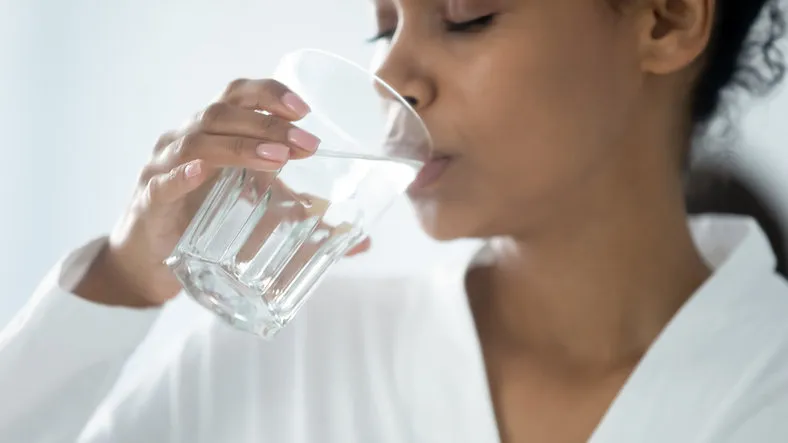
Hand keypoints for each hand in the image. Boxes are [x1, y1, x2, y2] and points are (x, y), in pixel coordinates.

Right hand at [75, 79, 369, 306]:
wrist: (153, 260)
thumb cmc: (206, 220)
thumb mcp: (259, 211)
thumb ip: (307, 220)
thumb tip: (363, 242)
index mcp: (214, 132)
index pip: (239, 96)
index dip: (270, 94)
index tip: (305, 110)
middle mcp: (186, 139)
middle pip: (223, 113)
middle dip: (268, 124)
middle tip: (308, 145)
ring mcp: (163, 168)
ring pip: (197, 141)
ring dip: (240, 146)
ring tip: (277, 159)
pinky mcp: (149, 202)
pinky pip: (161, 183)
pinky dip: (180, 176)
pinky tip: (200, 173)